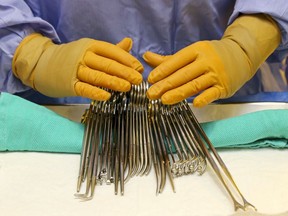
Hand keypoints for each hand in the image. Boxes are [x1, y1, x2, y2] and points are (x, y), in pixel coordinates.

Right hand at [12, 34, 143, 100]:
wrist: (42, 64)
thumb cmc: (72, 58)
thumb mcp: (91, 49)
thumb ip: (112, 49)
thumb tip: (129, 42)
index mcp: (91, 46)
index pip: (112, 51)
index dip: (127, 60)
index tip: (139, 68)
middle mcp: (84, 56)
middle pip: (106, 64)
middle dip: (124, 72)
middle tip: (138, 80)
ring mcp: (75, 70)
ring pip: (97, 76)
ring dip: (113, 82)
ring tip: (127, 87)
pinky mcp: (68, 84)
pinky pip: (84, 89)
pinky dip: (95, 93)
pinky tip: (107, 96)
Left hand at [144, 14, 280, 106]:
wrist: (242, 55)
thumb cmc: (212, 55)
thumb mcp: (192, 53)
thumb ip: (169, 59)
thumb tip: (146, 57)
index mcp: (196, 50)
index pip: (177, 60)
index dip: (163, 70)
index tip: (151, 79)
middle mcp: (206, 61)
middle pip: (183, 74)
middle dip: (166, 85)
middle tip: (151, 94)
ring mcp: (216, 74)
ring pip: (195, 85)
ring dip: (179, 93)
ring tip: (164, 100)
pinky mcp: (224, 87)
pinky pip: (212, 93)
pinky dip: (204, 98)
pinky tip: (193, 104)